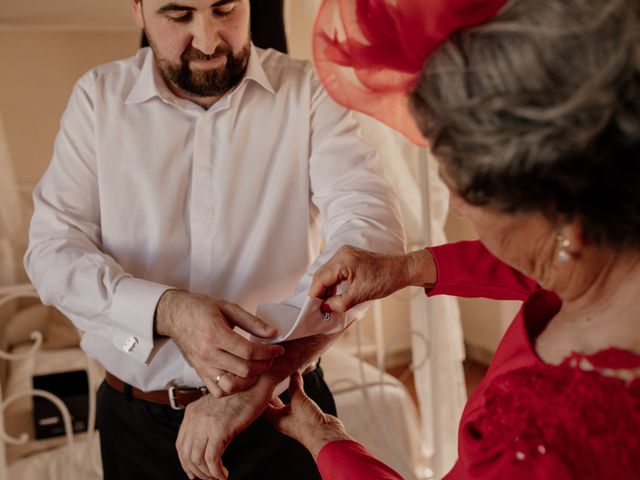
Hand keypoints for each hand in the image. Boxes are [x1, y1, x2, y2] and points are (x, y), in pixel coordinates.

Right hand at [155, 290, 284, 396]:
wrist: (175, 315)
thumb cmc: (201, 309)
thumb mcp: (228, 307)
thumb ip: (252, 322)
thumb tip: (273, 333)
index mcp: (215, 334)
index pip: (248, 351)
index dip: (268, 352)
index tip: (278, 348)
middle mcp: (208, 354)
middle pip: (244, 370)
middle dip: (264, 365)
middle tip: (270, 357)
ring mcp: (203, 367)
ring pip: (232, 385)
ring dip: (249, 380)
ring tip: (256, 368)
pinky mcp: (200, 373)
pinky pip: (218, 391)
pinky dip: (233, 388)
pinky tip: (241, 375)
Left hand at [176, 378, 274, 479]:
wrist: (255, 382)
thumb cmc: (242, 394)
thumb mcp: (217, 406)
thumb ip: (208, 421)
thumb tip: (206, 444)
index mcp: (192, 411)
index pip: (181, 444)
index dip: (185, 462)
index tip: (193, 473)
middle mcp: (195, 417)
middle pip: (187, 454)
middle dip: (196, 471)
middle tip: (207, 479)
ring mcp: (206, 424)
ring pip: (197, 460)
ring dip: (207, 474)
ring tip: (217, 477)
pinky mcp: (220, 430)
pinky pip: (212, 459)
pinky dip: (216, 472)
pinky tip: (224, 475)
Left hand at [264, 372, 349, 457]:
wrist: (327, 436)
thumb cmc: (309, 425)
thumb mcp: (298, 400)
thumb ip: (295, 385)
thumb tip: (294, 374)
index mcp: (276, 419)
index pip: (263, 406)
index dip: (259, 395)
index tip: (258, 383)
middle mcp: (284, 419)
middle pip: (274, 404)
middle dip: (272, 392)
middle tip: (270, 378)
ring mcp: (295, 418)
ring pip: (287, 402)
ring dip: (286, 392)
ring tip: (283, 379)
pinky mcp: (306, 415)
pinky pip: (298, 402)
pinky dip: (298, 394)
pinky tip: (299, 386)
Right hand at [309, 245, 410, 312]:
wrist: (399, 270)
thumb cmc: (384, 281)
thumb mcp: (360, 296)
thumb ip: (339, 303)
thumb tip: (324, 308)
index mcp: (343, 260)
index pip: (320, 279)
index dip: (315, 295)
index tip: (313, 309)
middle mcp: (341, 253)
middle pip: (321, 274)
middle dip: (318, 292)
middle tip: (319, 308)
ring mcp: (344, 253)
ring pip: (326, 272)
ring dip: (325, 287)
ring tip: (327, 303)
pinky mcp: (348, 256)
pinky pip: (334, 269)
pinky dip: (332, 282)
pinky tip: (334, 293)